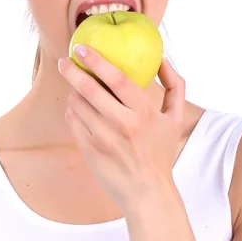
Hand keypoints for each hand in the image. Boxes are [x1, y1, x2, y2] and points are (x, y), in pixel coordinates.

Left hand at [58, 44, 185, 216]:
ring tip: (78, 89)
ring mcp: (104, 139)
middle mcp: (123, 125)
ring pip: (77, 104)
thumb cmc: (161, 151)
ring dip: (74, 91)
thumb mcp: (176, 119)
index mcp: (144, 113)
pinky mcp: (90, 151)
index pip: (117, 79)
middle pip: (89, 89)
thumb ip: (175, 85)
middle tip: (65, 60)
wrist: (147, 193)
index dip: (97, 61)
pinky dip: (73, 110)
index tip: (82, 48)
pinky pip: (72, 121)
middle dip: (72, 70)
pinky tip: (79, 109)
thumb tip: (162, 58)